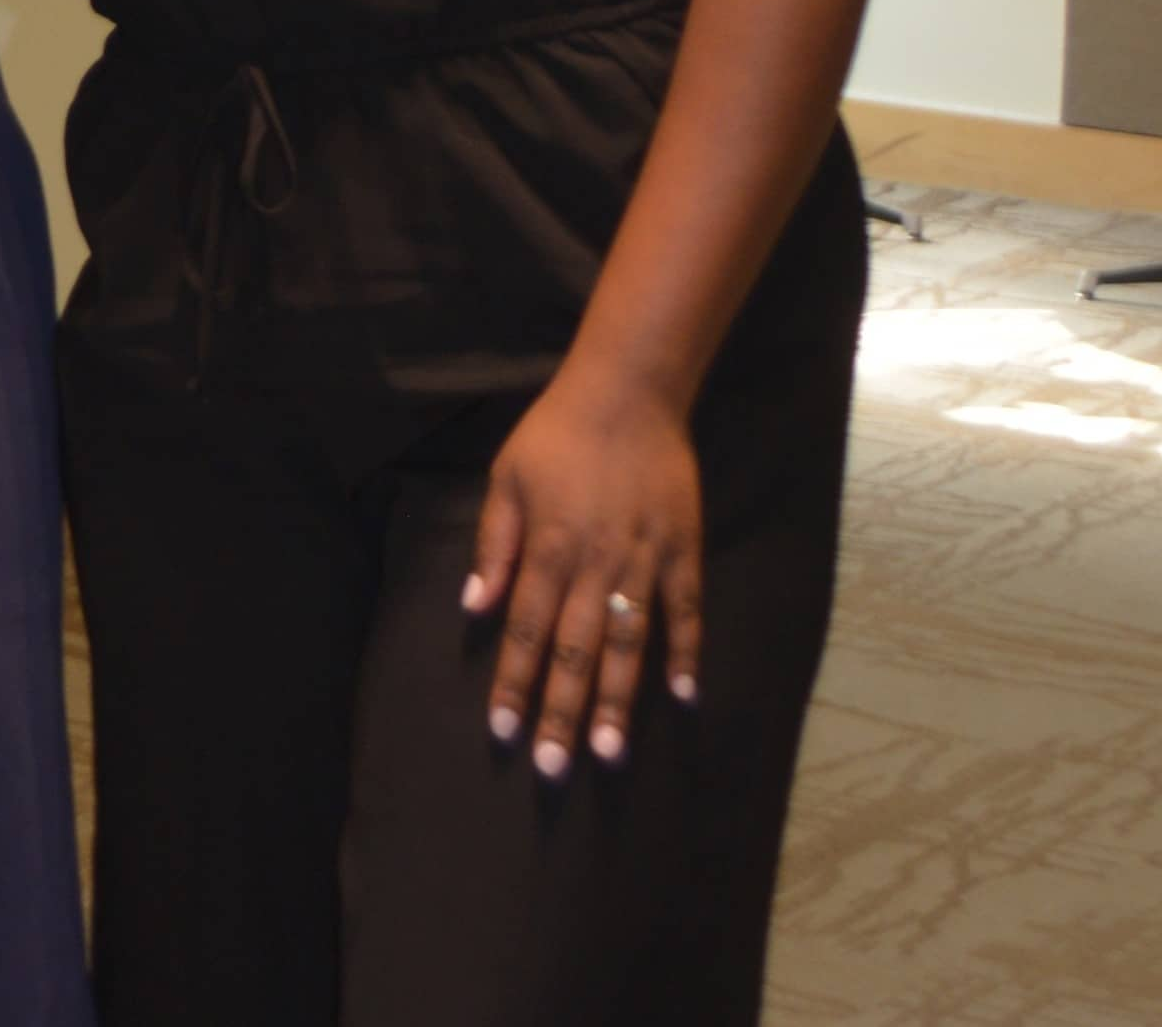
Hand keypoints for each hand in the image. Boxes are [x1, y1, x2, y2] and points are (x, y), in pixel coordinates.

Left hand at [461, 361, 704, 777]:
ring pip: (628, 643)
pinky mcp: (683, 550)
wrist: (627, 392)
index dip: (514, 684)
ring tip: (609, 752)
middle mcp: (593, 564)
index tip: (504, 733)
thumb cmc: (556, 436)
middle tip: (555, 769)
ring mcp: (643, 560)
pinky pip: (687, 611)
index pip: (525, 631)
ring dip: (617, 699)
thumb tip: (474, 607)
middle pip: (573, 650)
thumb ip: (493, 546)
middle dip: (561, 711)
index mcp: (546, 549)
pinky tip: (683, 696)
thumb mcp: (506, 480)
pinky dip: (687, 653)